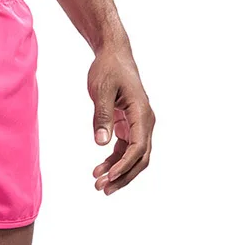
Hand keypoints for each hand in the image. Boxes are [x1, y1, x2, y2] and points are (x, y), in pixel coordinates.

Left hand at [88, 48, 154, 195]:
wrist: (113, 55)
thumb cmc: (107, 69)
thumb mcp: (101, 90)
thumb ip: (101, 116)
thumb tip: (101, 143)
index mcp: (142, 113)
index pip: (138, 146)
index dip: (124, 164)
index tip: (108, 177)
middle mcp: (145, 121)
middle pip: (140, 157)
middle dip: (123, 175)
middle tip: (102, 189)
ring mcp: (139, 124)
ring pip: (134, 156)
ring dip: (118, 171)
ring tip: (98, 184)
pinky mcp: (129, 124)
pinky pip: (125, 148)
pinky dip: (114, 160)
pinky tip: (100, 169)